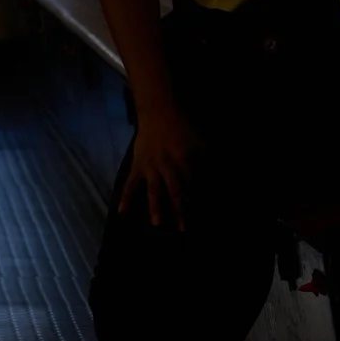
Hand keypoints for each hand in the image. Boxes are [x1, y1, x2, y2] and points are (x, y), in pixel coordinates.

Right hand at [119, 101, 197, 230]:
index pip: (194, 184)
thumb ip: (208, 159)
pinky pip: (130, 183)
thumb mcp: (200, 141)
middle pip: (176, 191)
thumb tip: (218, 176)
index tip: (202, 215)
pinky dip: (125, 197)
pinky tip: (121, 211)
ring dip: (156, 207)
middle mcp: (168, 166)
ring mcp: (152, 167)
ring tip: (157, 223)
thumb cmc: (182, 127)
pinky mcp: (138, 166)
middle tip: (183, 228)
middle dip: (180, 210)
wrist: (159, 112)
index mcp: (186, 160)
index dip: (198, 199)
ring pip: (154, 190)